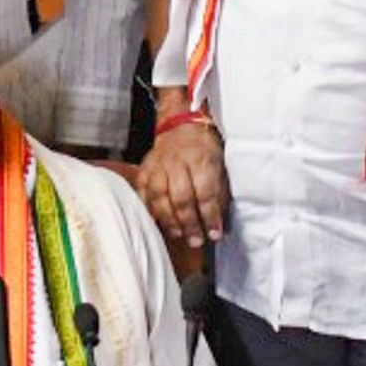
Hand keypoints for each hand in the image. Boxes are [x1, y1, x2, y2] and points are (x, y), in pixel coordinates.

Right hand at [137, 115, 230, 251]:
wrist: (180, 125)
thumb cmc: (204, 147)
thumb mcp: (220, 164)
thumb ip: (219, 193)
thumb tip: (221, 223)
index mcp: (200, 158)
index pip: (205, 192)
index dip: (210, 216)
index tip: (215, 234)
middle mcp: (177, 162)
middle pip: (181, 198)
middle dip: (189, 224)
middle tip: (196, 240)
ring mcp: (158, 166)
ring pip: (159, 197)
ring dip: (169, 221)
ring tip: (178, 234)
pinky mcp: (145, 170)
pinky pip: (143, 194)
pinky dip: (150, 210)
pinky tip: (157, 222)